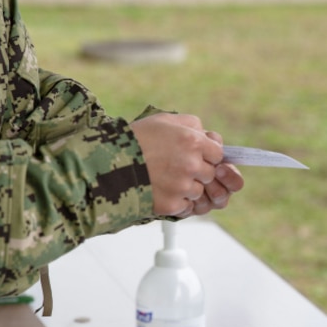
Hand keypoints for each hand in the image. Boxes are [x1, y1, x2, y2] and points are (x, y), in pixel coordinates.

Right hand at [130, 113, 244, 216]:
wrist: (107, 164)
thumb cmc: (135, 139)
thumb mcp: (164, 120)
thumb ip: (191, 124)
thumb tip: (207, 134)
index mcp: (193, 141)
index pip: (218, 154)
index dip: (207, 156)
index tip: (195, 156)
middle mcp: (191, 164)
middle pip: (210, 174)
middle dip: (197, 172)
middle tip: (176, 168)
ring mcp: (182, 186)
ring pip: (198, 192)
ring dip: (186, 188)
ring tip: (165, 179)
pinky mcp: (172, 204)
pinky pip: (185, 206)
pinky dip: (176, 201)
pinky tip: (161, 190)